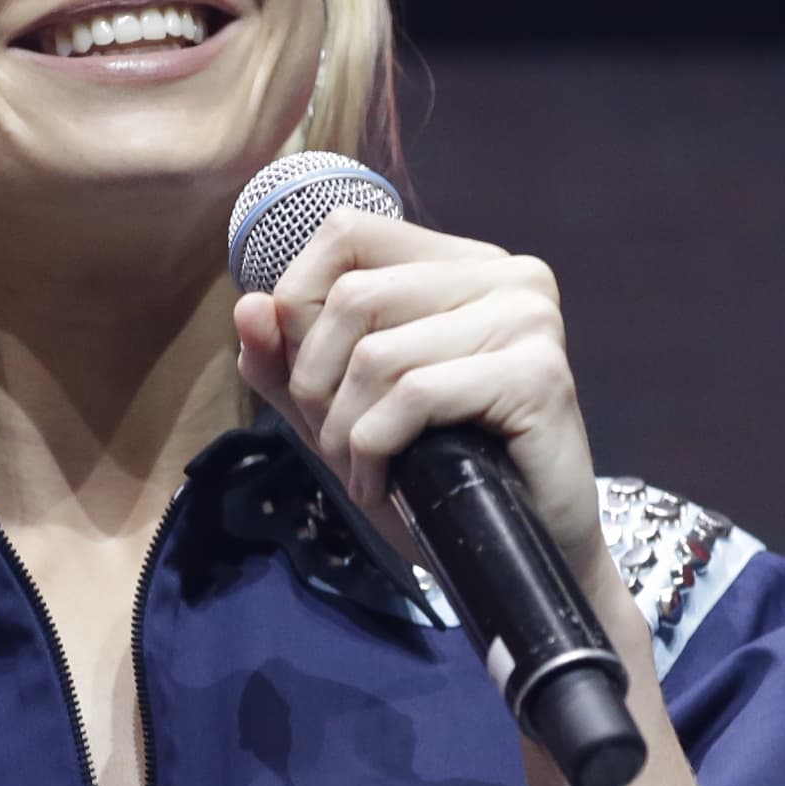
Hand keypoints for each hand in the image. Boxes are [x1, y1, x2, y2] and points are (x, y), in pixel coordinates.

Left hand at [229, 209, 609, 589]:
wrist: (524, 551)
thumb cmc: (437, 477)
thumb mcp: (344, 415)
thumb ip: (290, 361)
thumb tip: (247, 306)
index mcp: (462, 263)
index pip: (348, 233)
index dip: (301, 303)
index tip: (310, 382)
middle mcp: (504, 274)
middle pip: (353, 296)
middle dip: (317, 384)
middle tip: (336, 445)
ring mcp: (527, 319)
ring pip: (378, 353)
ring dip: (345, 430)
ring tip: (363, 472)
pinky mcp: (537, 373)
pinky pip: (414, 396)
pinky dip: (376, 450)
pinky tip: (382, 485)